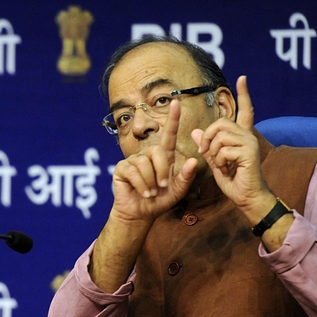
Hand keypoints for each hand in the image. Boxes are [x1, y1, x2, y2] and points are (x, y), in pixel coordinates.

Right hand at [111, 100, 197, 222]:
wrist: (140, 213)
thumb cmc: (159, 201)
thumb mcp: (177, 191)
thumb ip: (186, 177)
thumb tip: (194, 160)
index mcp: (163, 157)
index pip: (169, 135)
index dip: (173, 119)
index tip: (176, 102)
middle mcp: (148, 155)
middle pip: (158, 151)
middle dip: (162, 171)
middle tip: (162, 186)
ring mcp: (133, 160)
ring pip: (144, 162)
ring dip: (151, 181)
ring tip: (151, 192)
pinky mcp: (122, 168)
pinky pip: (133, 171)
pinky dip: (141, 185)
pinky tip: (143, 192)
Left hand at [191, 76, 270, 212]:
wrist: (246, 198)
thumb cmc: (233, 180)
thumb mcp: (215, 161)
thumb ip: (207, 146)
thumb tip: (195, 131)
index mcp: (242, 136)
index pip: (244, 110)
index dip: (244, 94)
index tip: (242, 78)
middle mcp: (248, 136)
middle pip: (220, 123)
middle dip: (207, 138)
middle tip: (205, 152)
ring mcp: (250, 143)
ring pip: (219, 136)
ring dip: (213, 153)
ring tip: (220, 165)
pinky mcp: (249, 153)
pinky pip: (223, 150)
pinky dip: (218, 162)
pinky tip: (227, 170)